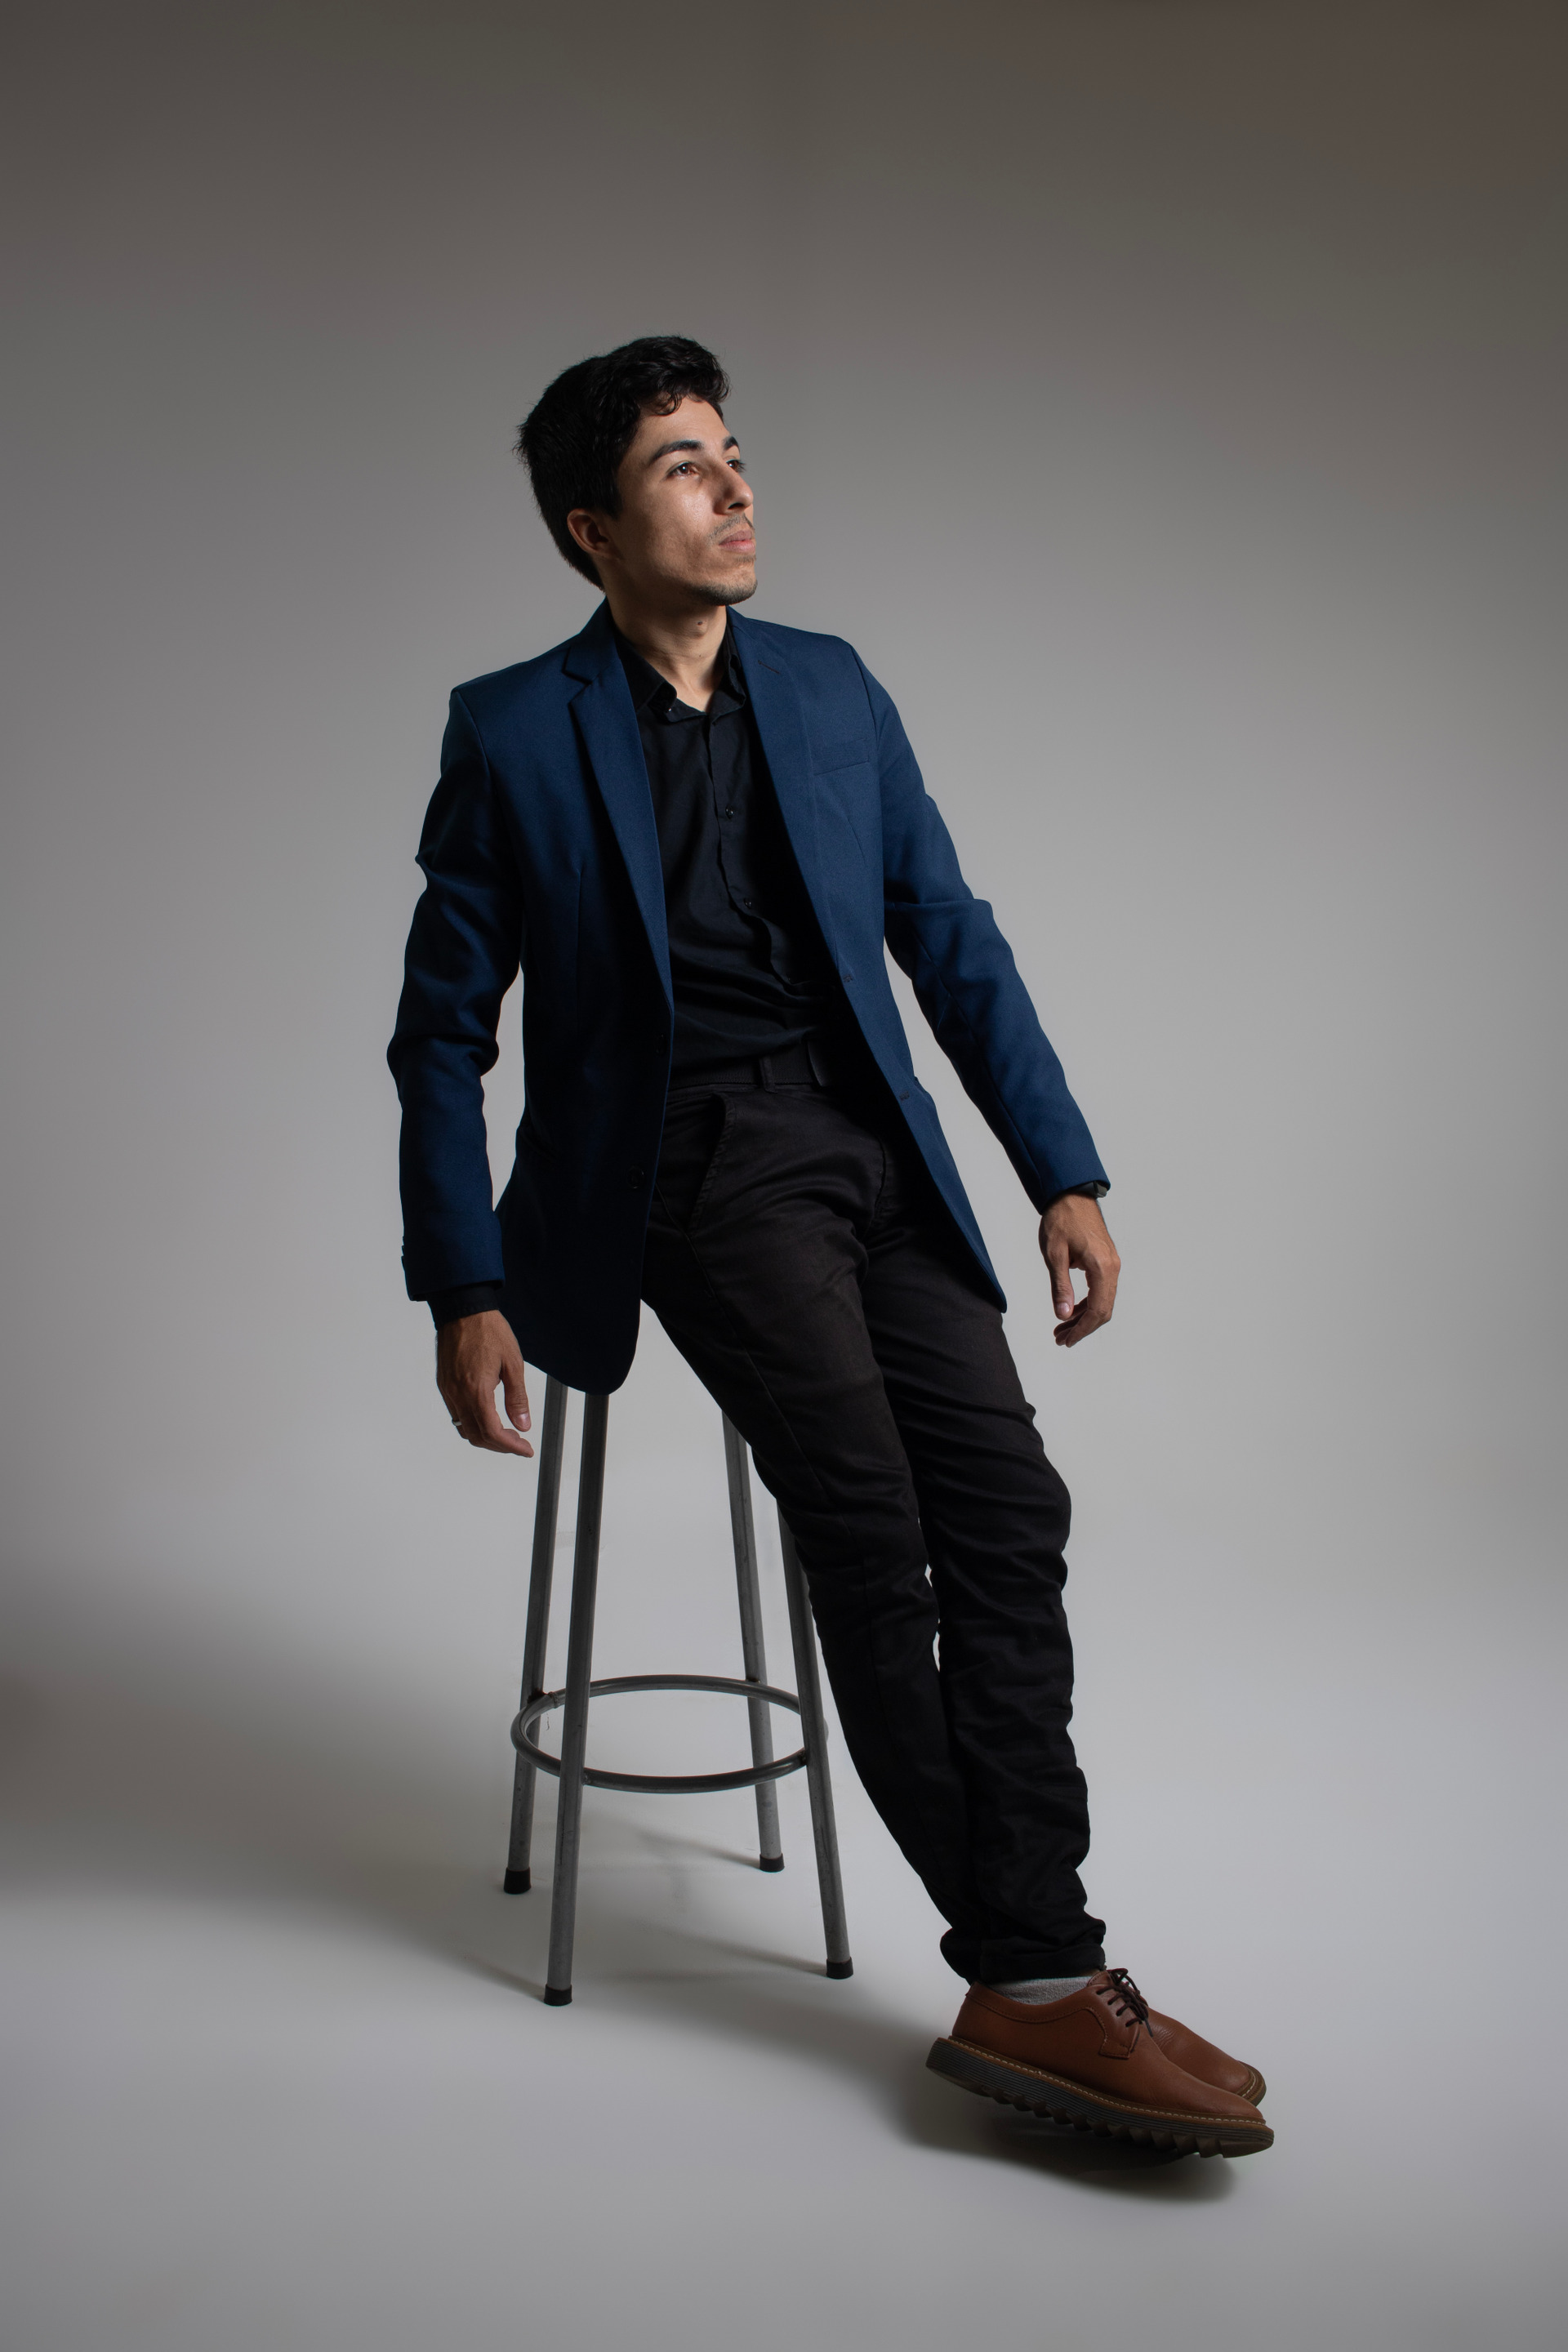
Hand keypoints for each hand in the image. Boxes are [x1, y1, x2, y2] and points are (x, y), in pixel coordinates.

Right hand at [436, 1310, 533, 1453]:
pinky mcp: (444, 1385)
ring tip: (505, 1433)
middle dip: (499, 1445)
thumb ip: (518, 1398)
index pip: (492, 1432)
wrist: (463, 1309)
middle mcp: (458, 1394)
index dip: (511, 1446)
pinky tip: (487, 1417)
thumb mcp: (513, 1363)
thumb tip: (523, 1425)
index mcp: (477, 1390)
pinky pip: (456, 1415)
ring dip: (485, 1437)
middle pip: (476, 1436)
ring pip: (464, 1429)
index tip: (525, 1449)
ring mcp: (448, 1391)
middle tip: (519, 1443)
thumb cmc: (489, 1331)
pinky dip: (473, 1424)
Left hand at [1039, 1194, 1120, 1347]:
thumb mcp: (1054, 1255)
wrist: (1070, 1195)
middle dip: (1082, 1327)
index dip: (1082, 1329)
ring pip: (1102, 1301)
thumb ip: (1060, 1287)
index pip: (1097, 1310)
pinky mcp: (1106, 1261)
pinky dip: (1086, 1304)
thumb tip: (1063, 1315)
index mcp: (1102, 1267)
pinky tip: (1070, 1311)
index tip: (1066, 1340)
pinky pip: (1100, 1290)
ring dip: (1083, 1318)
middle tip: (1060, 1338)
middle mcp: (1112, 1267)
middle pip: (1103, 1310)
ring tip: (1061, 1328)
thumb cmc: (1061, 1220)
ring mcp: (1112, 1264)